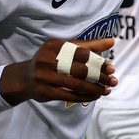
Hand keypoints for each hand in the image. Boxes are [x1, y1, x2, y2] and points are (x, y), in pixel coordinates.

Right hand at [0, 38, 116, 105]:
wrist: (25, 78)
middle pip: (79, 69)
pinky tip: (95, 96)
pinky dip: (84, 97)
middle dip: (99, 76)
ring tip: (107, 90)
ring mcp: (45, 76)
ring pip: (76, 84)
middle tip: (113, 80)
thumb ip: (88, 46)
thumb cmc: (50, 61)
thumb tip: (112, 41)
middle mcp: (47, 59)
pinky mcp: (45, 91)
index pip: (81, 53)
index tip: (111, 68)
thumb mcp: (65, 49)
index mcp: (54, 45)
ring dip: (94, 88)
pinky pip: (69, 95)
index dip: (98, 61)